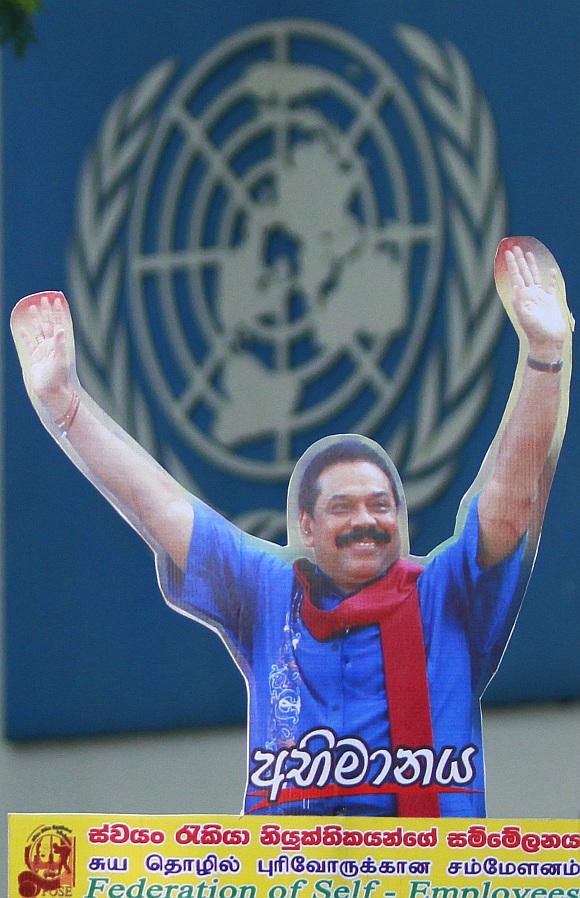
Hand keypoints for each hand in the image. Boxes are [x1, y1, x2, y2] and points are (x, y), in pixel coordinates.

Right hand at [17, 293, 74, 419]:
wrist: (52, 392)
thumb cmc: (58, 378)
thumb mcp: (60, 359)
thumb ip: (60, 344)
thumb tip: (61, 329)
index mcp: (58, 344)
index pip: (57, 323)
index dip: (57, 311)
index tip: (56, 299)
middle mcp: (51, 346)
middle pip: (47, 324)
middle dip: (46, 312)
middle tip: (43, 299)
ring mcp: (43, 351)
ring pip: (38, 331)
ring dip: (36, 320)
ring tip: (32, 309)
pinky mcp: (35, 359)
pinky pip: (29, 344)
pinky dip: (26, 336)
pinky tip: (24, 330)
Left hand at [506, 245, 566, 358]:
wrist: (547, 342)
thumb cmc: (536, 332)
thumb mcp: (526, 316)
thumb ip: (521, 302)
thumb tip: (516, 287)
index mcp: (522, 297)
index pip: (516, 276)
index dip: (512, 264)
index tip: (508, 253)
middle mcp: (530, 295)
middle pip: (523, 273)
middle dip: (519, 260)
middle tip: (514, 247)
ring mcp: (540, 297)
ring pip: (535, 276)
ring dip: (531, 265)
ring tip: (527, 254)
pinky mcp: (551, 302)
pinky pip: (551, 286)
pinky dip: (551, 279)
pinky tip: (550, 271)